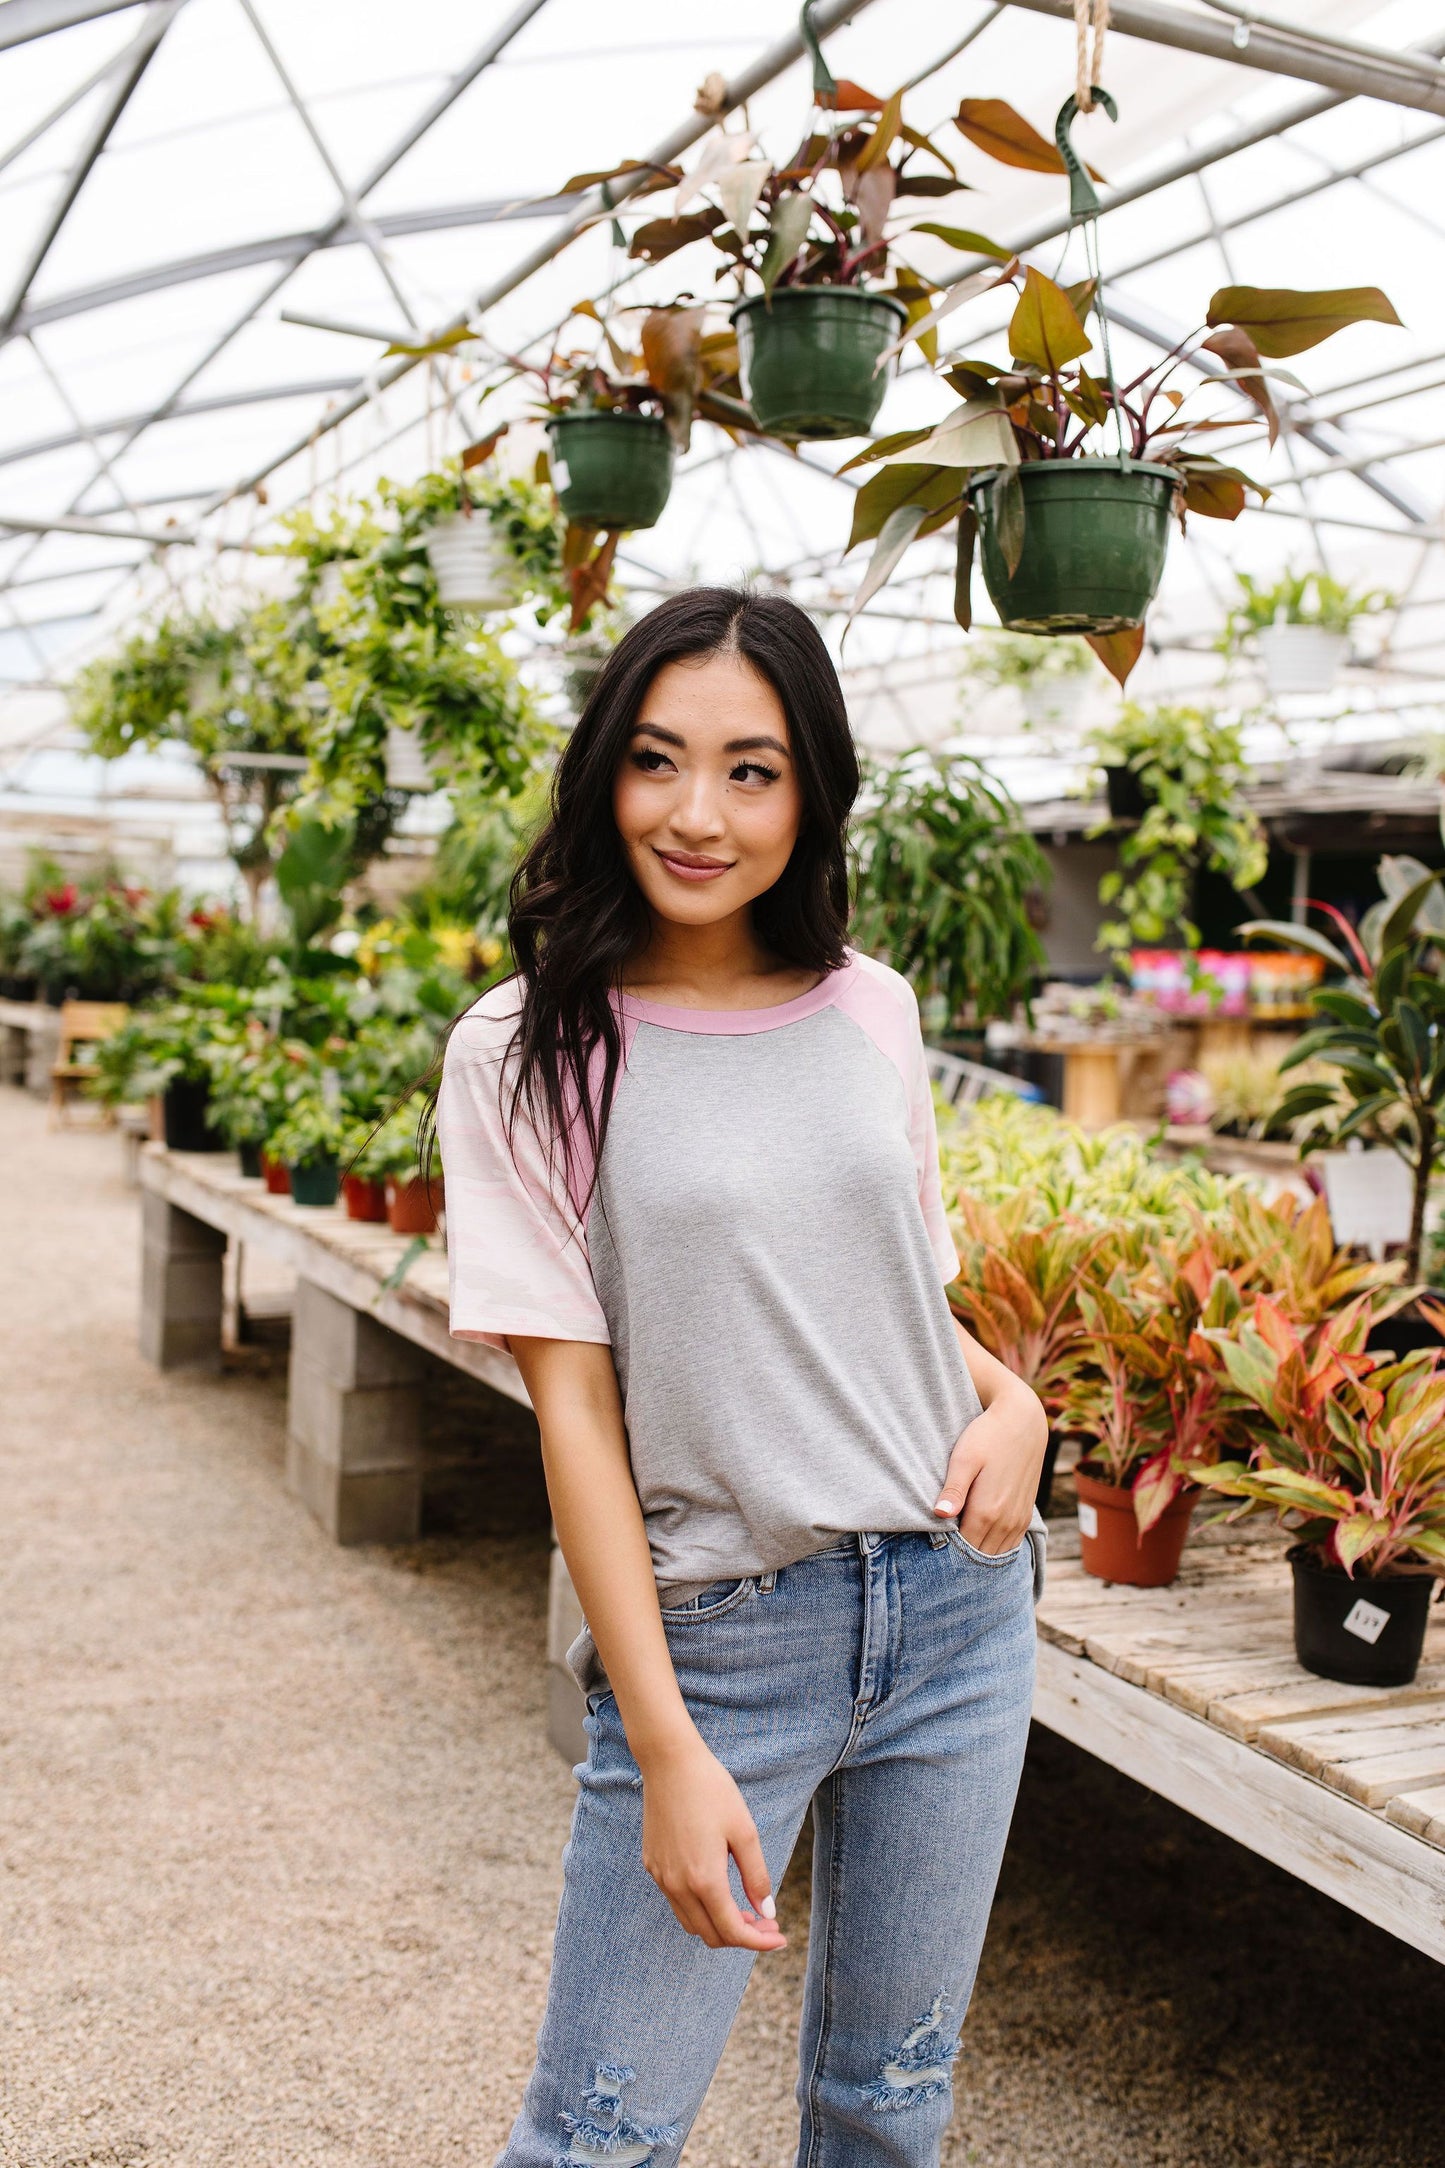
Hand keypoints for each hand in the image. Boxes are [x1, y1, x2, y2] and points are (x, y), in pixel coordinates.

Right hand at [638, 1728, 785, 1951]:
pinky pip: (676, 1901)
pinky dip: (699, 1907)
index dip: (759, 1941)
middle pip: (711, 1935)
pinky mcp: (652, 1864)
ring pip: (691, 1922)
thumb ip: (756, 1876)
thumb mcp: (744, 1831)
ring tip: (743, 1908)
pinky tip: (716, 1887)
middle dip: (741, 1935)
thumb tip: (766, 1912)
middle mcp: (678, 1886)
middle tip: (766, 1921)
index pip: (733, 1931)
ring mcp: (661, 1877)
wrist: (669, 1761)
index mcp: (704, 1879)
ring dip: (718, 1924)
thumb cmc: (712, 1790)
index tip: (780, 1937)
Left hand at [934, 1382, 1047, 1555]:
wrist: (1022, 1421)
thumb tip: (939, 1515)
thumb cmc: (987, 1436)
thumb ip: (953, 1490)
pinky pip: (1010, 1546)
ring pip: (996, 1554)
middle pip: (979, 1555)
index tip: (929, 1548)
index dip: (946, 1552)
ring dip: (978, 1554)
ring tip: (957, 1546)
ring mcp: (1019, 1520)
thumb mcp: (964, 1459)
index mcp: (987, 1511)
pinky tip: (979, 1541)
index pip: (963, 1549)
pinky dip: (995, 1549)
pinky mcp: (1026, 1515)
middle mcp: (1006, 1521)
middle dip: (961, 1558)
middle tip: (940, 1550)